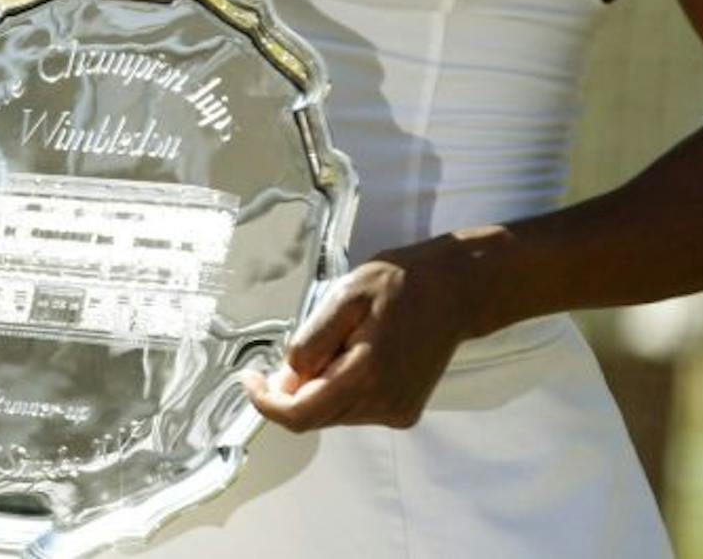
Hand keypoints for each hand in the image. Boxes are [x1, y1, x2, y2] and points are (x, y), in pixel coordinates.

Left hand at [245, 235, 492, 431]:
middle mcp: (385, 404)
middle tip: (293, 350)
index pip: (301, 415)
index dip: (265, 403)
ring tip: (337, 342)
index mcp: (368, 375)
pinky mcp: (403, 411)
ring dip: (316, 387)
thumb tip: (286, 379)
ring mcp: (397, 412)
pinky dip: (338, 389)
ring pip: (331, 414)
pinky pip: (353, 410)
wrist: (452, 292)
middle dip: (290, 390)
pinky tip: (352, 354)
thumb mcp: (344, 296)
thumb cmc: (400, 285)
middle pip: (313, 417)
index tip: (249, 379)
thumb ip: (311, 342)